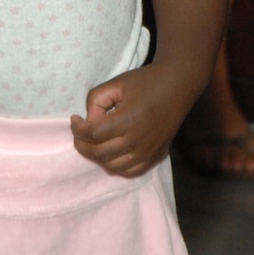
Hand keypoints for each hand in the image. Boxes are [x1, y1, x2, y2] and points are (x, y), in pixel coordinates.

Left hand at [72, 63, 201, 176]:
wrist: (177, 86)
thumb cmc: (145, 82)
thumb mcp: (116, 83)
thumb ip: (95, 101)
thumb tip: (88, 122)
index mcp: (128, 119)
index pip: (92, 134)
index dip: (77, 129)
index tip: (75, 120)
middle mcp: (138, 140)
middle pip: (98, 154)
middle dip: (82, 145)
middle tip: (80, 134)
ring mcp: (148, 151)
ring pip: (111, 167)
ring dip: (96, 157)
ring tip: (95, 142)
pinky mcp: (155, 157)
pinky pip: (129, 172)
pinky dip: (115, 166)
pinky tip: (111, 152)